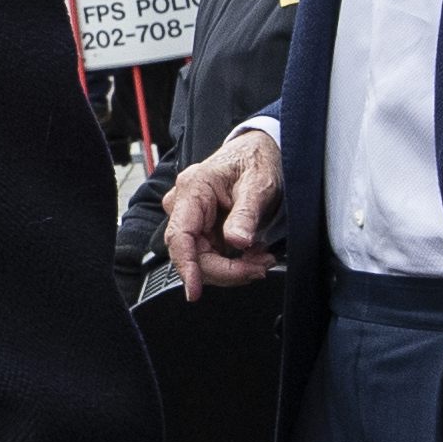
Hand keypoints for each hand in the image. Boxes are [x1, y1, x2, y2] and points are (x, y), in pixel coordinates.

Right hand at [162, 127, 282, 299]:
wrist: (258, 150)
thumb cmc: (256, 160)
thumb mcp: (259, 184)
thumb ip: (246, 214)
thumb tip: (237, 242)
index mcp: (193, 189)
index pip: (180, 236)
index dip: (186, 267)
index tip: (193, 291)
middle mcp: (184, 204)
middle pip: (191, 254)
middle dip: (226, 270)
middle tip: (261, 267)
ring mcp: (190, 217)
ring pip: (201, 259)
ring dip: (232, 268)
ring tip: (262, 258)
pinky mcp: (200, 227)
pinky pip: (209, 254)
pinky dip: (232, 261)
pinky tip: (252, 253)